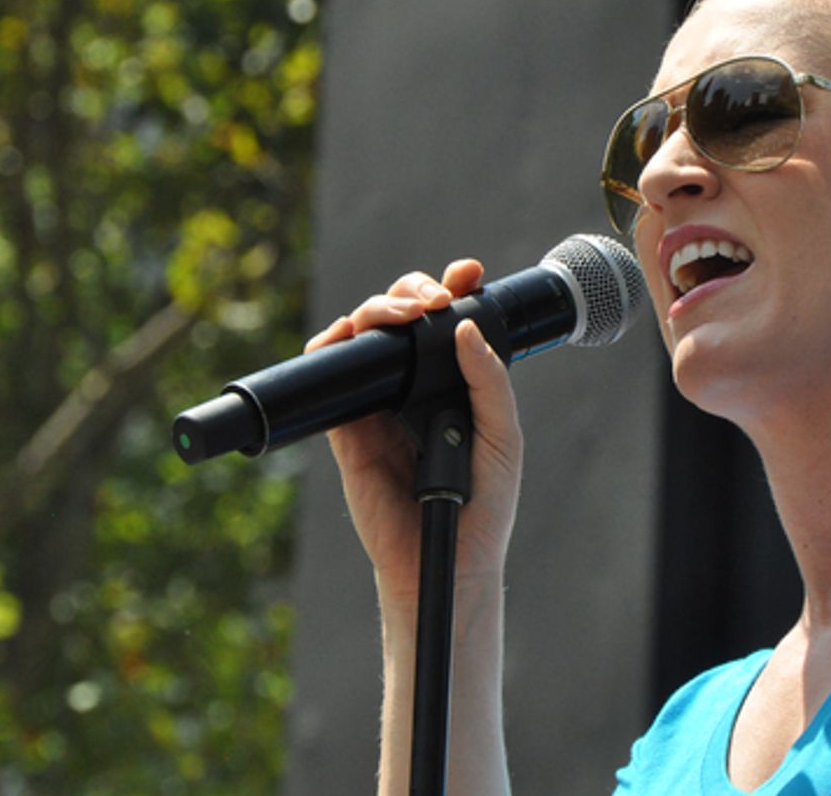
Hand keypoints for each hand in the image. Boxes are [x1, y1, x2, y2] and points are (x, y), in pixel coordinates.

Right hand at [304, 259, 523, 611]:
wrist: (449, 558)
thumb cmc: (483, 503)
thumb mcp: (502, 436)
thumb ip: (489, 383)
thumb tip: (464, 329)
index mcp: (454, 383)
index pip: (449, 323)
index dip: (453, 288)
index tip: (468, 273)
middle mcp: (414, 387)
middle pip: (402, 317)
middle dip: (413, 291)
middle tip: (433, 300)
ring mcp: (379, 405)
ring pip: (365, 337)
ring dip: (377, 309)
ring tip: (401, 314)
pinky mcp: (347, 430)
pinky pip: (328, 380)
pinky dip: (330, 347)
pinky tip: (346, 336)